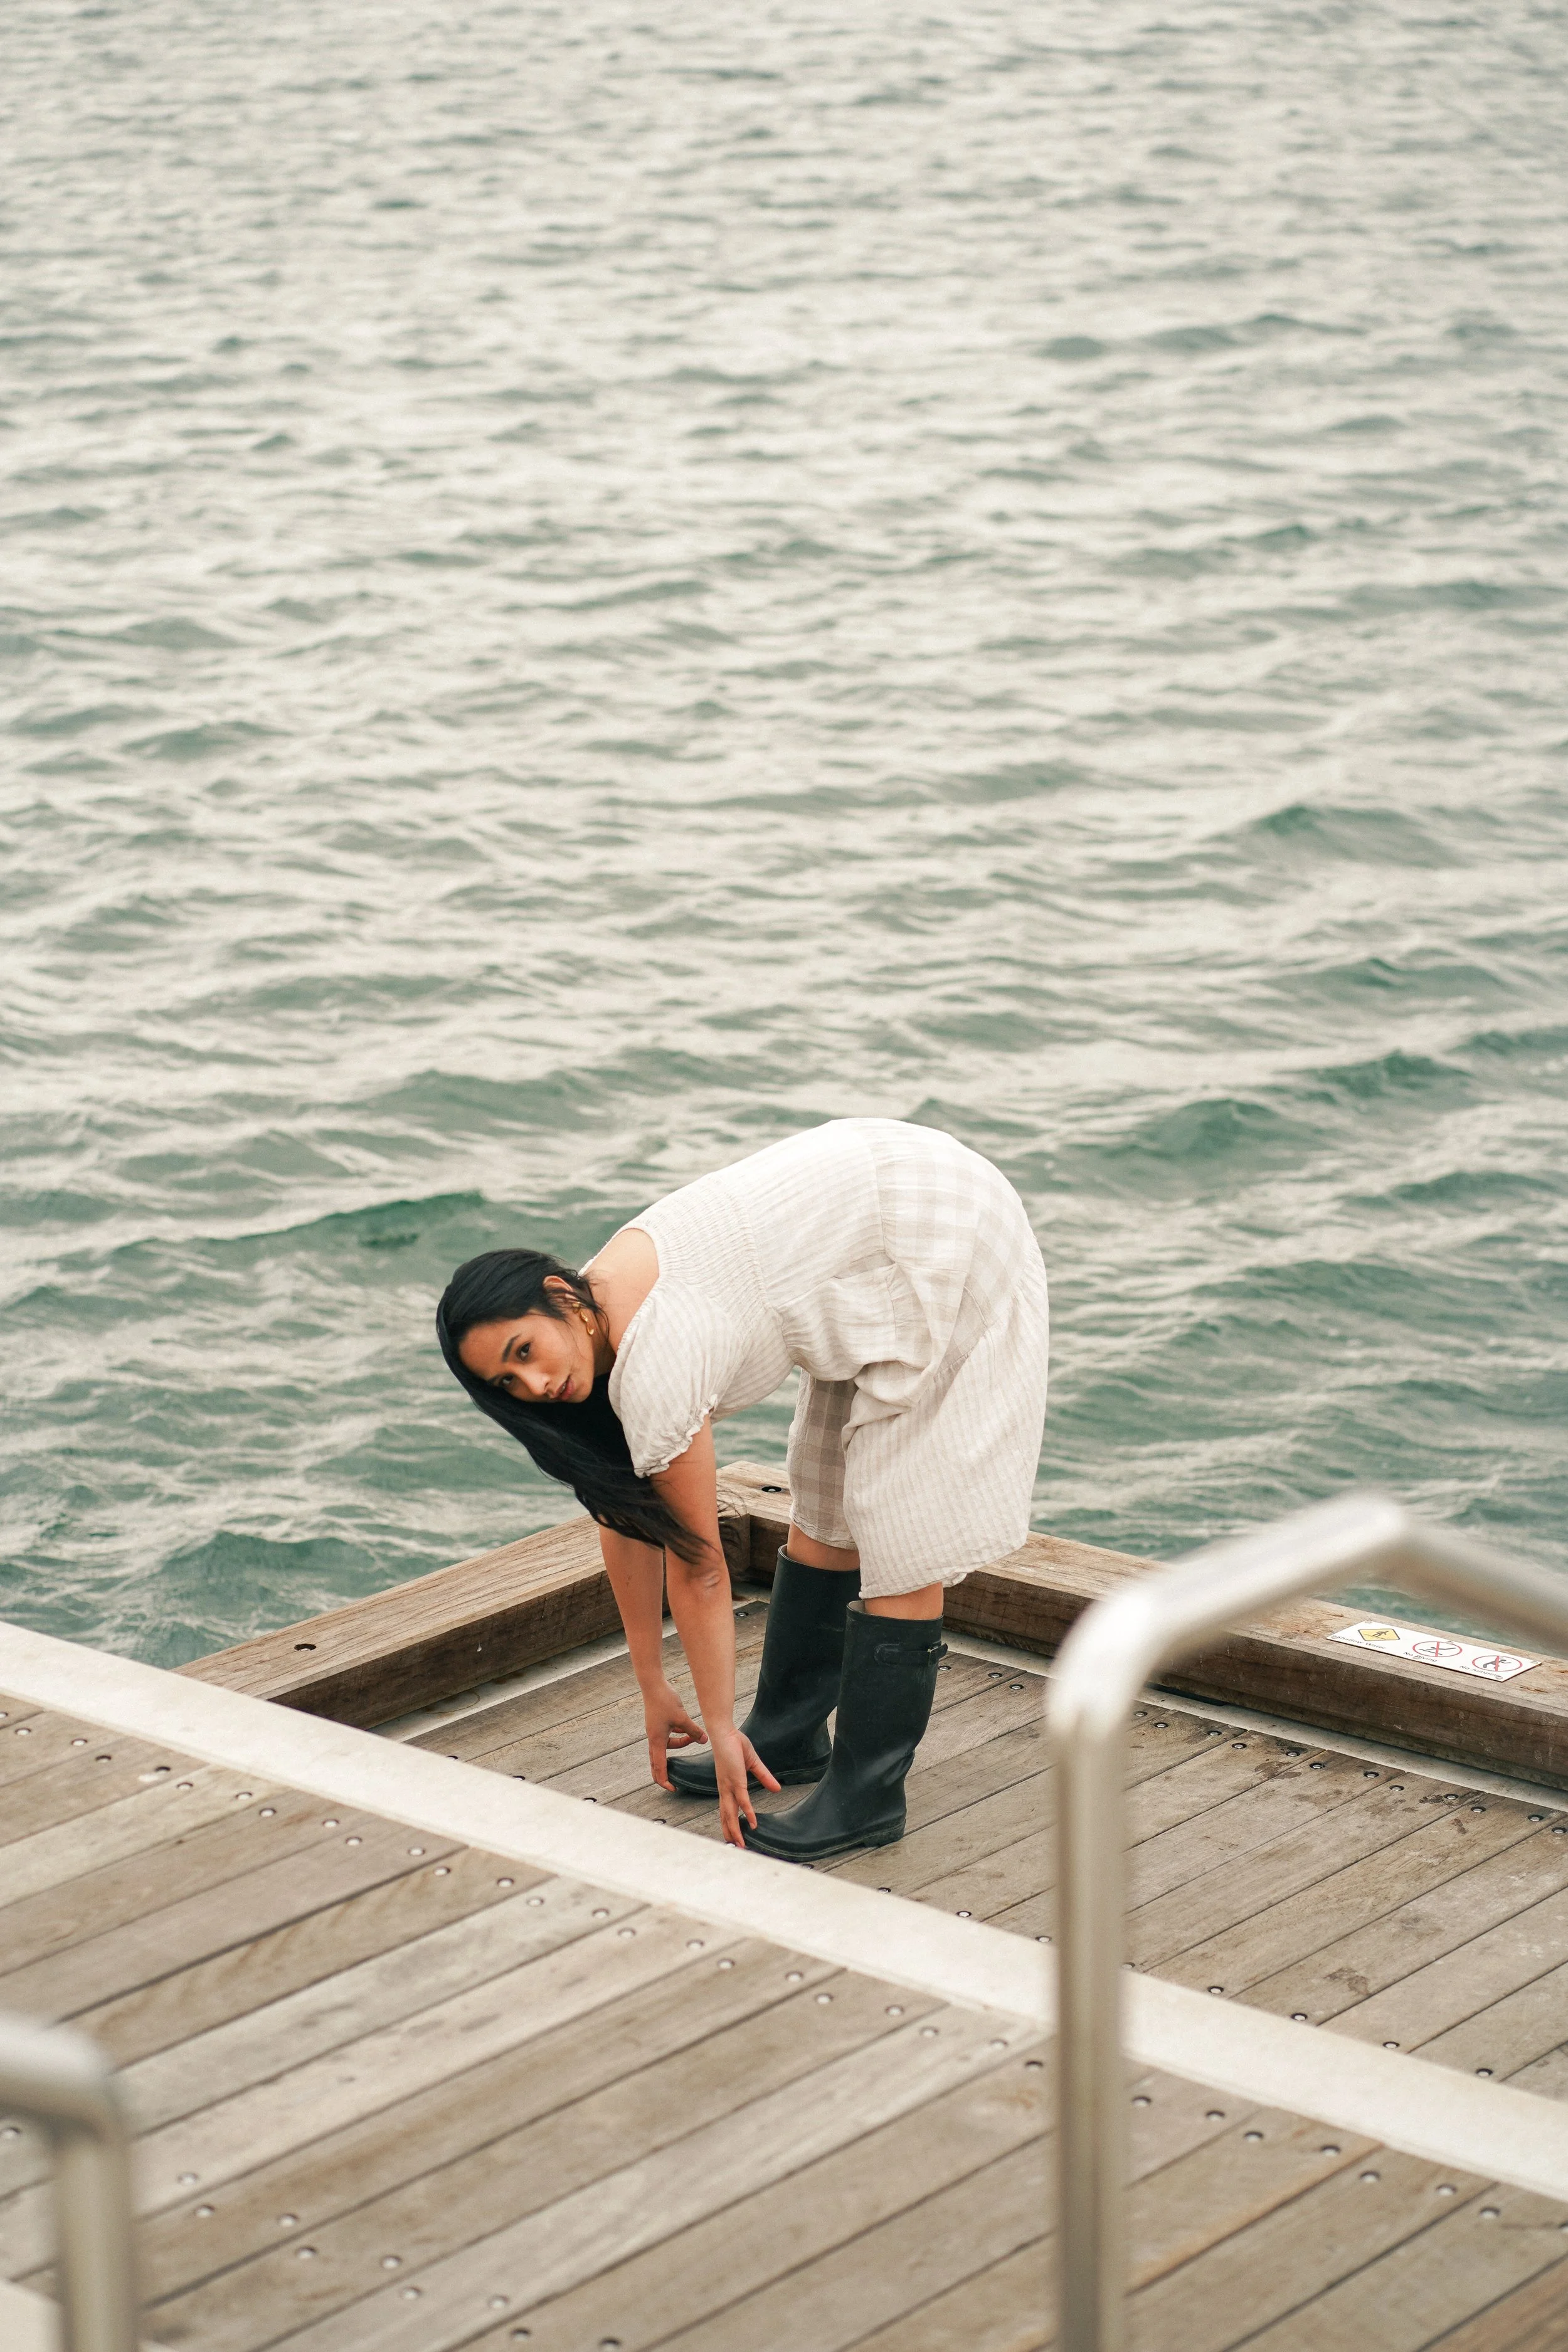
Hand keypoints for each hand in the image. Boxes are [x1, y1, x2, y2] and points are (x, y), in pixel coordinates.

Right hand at [643, 1680, 706, 1792]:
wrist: (653, 1686)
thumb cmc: (665, 1701)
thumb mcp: (682, 1718)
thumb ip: (693, 1731)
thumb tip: (704, 1740)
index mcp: (657, 1741)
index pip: (659, 1767)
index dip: (665, 1781)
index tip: (673, 1789)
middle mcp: (653, 1739)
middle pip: (657, 1763)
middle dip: (666, 1773)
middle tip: (675, 1782)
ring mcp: (654, 1732)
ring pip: (665, 1747)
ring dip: (680, 1745)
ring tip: (693, 1737)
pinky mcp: (657, 1725)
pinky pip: (667, 1737)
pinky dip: (677, 1735)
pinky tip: (686, 1727)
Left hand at [709, 1722, 780, 1847]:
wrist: (724, 1731)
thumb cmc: (734, 1744)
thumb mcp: (753, 1763)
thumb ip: (764, 1776)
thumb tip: (776, 1789)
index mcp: (728, 1786)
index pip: (727, 1809)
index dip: (729, 1824)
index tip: (732, 1837)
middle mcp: (726, 1789)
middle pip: (726, 1816)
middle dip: (730, 1833)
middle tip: (735, 1848)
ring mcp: (729, 1785)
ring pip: (731, 1813)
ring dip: (735, 1830)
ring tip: (740, 1845)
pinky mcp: (736, 1780)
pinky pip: (743, 1800)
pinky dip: (748, 1812)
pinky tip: (752, 1823)